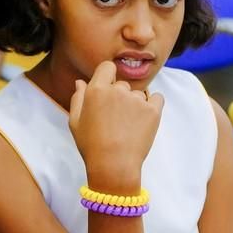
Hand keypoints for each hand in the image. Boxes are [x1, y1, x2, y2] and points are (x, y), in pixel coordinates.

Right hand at [69, 61, 162, 193]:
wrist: (113, 166)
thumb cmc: (91, 145)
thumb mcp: (75, 122)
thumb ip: (78, 98)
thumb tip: (81, 82)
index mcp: (97, 90)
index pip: (107, 67)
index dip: (107, 77)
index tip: (107, 91)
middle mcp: (118, 90)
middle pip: (122, 84)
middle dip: (119, 96)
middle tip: (115, 119)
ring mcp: (137, 100)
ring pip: (138, 94)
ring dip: (135, 105)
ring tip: (127, 127)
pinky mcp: (154, 111)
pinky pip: (157, 98)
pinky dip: (153, 106)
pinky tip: (144, 120)